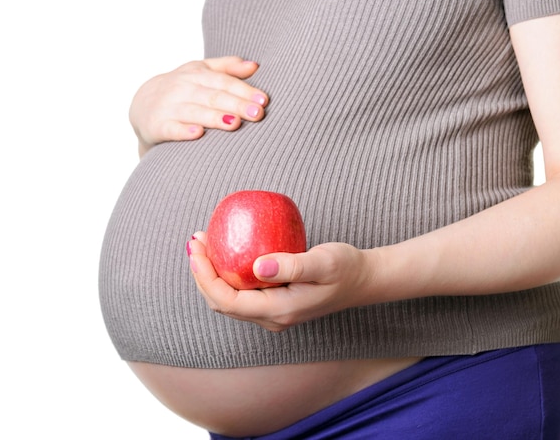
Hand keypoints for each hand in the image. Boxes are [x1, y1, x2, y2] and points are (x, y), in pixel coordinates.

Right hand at [130, 56, 268, 155]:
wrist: (141, 106)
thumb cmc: (181, 89)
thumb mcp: (199, 72)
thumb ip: (226, 68)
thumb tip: (254, 65)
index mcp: (196, 74)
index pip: (224, 82)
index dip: (244, 90)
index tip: (263, 100)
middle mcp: (182, 88)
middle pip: (213, 96)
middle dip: (236, 104)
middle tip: (257, 114)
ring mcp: (169, 107)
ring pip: (195, 112)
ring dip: (214, 117)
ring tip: (235, 123)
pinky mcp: (157, 126)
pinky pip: (171, 129)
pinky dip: (183, 131)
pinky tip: (197, 134)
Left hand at [187, 233, 373, 331]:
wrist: (363, 280)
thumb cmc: (346, 268)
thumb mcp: (324, 262)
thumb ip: (293, 265)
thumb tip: (257, 266)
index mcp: (279, 311)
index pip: (228, 300)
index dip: (206, 277)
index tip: (197, 249)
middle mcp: (271, 318)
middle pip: (222, 302)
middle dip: (202, 274)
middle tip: (196, 241)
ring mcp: (273, 314)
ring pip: (230, 299)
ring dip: (212, 274)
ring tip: (204, 243)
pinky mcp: (275, 304)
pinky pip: (242, 292)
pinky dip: (227, 274)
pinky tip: (227, 251)